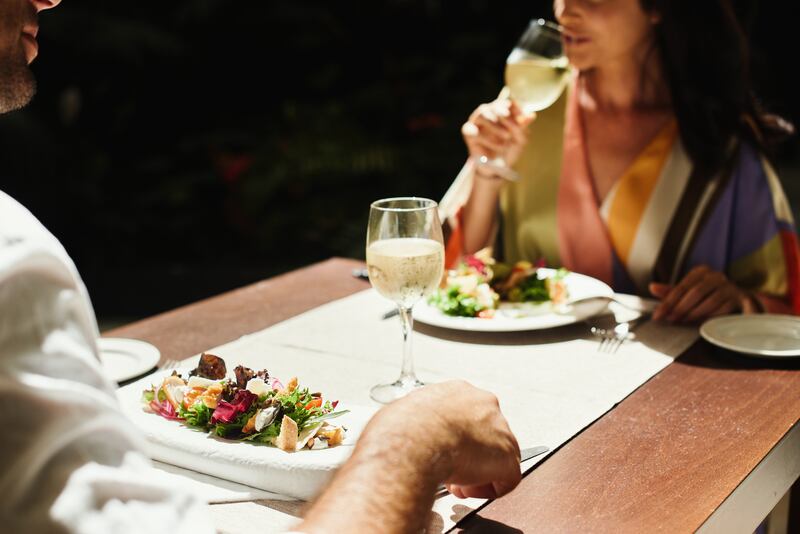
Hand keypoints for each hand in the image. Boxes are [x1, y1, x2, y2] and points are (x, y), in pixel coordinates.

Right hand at [364, 380, 520, 498]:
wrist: (412, 438)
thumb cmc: (400, 428)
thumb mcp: (403, 413)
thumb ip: (414, 420)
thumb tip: (403, 431)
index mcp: (457, 391)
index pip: (465, 415)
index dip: (454, 437)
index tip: (442, 449)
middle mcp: (483, 404)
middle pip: (485, 434)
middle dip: (468, 454)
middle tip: (451, 469)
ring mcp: (499, 429)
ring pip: (497, 455)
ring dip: (478, 472)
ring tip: (456, 482)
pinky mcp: (506, 456)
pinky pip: (507, 479)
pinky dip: (489, 489)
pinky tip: (469, 490)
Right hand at [461, 98, 535, 173]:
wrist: (498, 168)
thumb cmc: (509, 150)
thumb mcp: (520, 139)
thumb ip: (523, 127)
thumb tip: (531, 115)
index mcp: (502, 112)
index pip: (506, 103)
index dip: (512, 106)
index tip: (519, 113)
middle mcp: (488, 114)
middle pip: (491, 106)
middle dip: (500, 110)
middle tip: (507, 116)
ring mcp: (477, 122)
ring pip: (481, 115)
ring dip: (495, 125)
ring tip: (507, 136)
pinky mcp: (468, 133)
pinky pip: (474, 131)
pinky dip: (487, 138)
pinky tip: (497, 145)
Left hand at [650, 265, 755, 323]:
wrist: (740, 303)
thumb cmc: (709, 297)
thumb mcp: (689, 294)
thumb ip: (672, 292)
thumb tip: (652, 287)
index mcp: (701, 272)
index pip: (681, 287)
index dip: (667, 302)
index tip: (657, 316)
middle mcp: (716, 275)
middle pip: (695, 292)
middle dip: (681, 308)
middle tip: (671, 320)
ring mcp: (730, 286)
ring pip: (710, 300)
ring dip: (695, 313)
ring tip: (684, 322)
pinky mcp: (741, 298)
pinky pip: (724, 309)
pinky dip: (711, 317)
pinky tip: (702, 324)